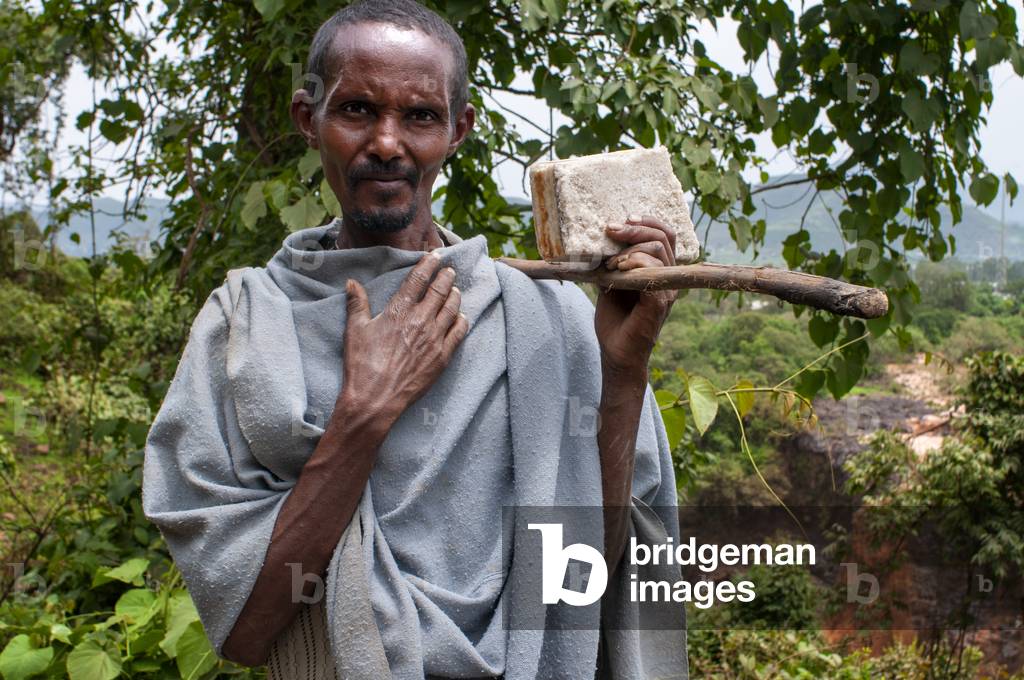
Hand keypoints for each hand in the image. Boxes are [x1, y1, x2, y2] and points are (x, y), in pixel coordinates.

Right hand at [339, 251, 467, 427]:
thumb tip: (352, 283)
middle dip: (446, 277)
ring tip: (455, 290)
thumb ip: (357, 303)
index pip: (419, 279)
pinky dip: (462, 321)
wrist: (375, 399)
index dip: (429, 264)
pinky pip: (459, 333)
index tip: (437, 255)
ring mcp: (434, 339)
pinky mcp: (443, 357)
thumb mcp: (354, 330)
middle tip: (450, 270)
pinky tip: (461, 317)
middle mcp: (420, 320)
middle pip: (440, 290)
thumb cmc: (362, 365)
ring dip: (455, 295)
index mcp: (399, 310)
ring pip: (452, 309)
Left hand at [594, 215, 677, 374]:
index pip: (665, 235)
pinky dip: (636, 263)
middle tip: (611, 229)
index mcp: (661, 270)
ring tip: (611, 263)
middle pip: (665, 236)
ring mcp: (668, 289)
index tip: (624, 219)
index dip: (648, 221)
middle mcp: (669, 277)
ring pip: (659, 249)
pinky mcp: (661, 302)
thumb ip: (613, 261)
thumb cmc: (615, 320)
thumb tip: (602, 237)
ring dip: (631, 248)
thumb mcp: (610, 281)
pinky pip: (655, 271)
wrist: (616, 353)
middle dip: (636, 227)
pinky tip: (618, 269)